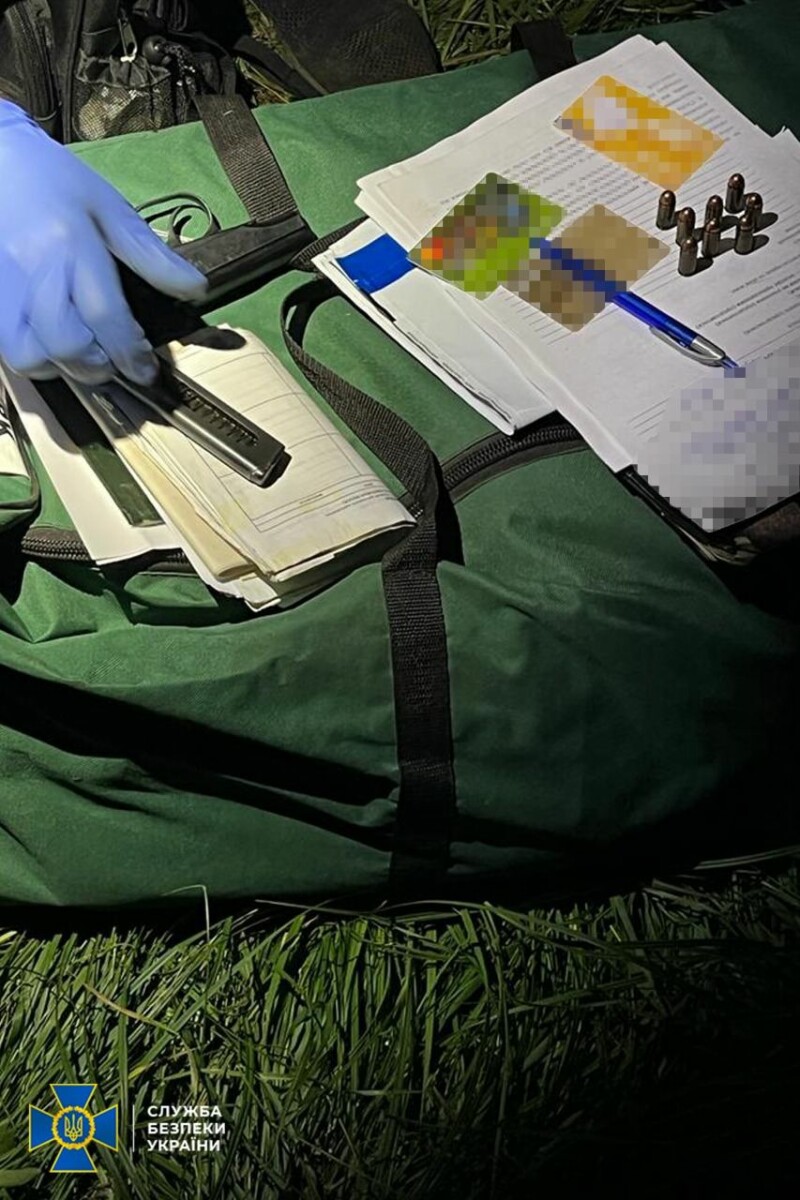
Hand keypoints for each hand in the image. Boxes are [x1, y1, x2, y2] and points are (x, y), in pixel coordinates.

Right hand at [0, 100, 207, 386]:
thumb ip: (152, 255)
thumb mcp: (111, 209)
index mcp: (71, 244)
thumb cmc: (56, 183)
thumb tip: (196, 289)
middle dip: (99, 365)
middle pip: (66, 345)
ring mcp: (4, 286)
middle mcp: (33, 269)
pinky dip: (36, 357)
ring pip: (31, 356)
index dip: (130, 352)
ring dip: (64, 366)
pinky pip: (9, 349)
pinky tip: (53, 343)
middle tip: (114, 358)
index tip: (145, 368)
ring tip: (83, 350)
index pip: (105, 315)